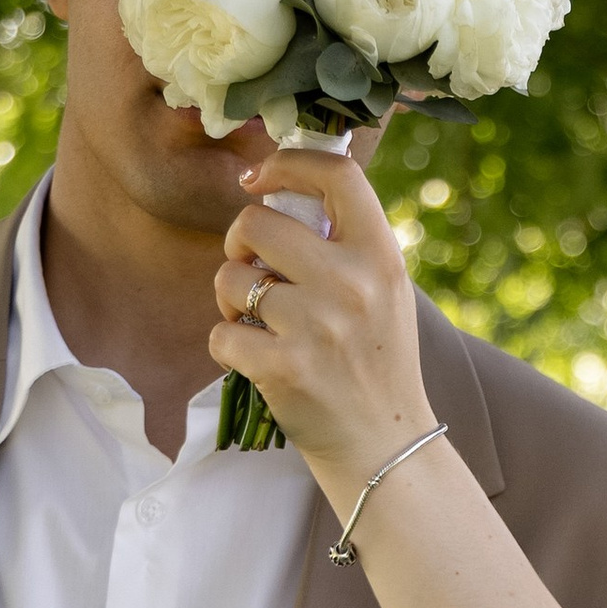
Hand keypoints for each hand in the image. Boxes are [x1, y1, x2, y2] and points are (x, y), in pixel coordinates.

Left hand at [212, 144, 436, 514]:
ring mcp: (317, 326)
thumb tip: (278, 189)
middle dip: (240, 242)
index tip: (260, 179)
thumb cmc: (375, 359)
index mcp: (381, 255)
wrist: (384, 444)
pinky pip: (221, 334)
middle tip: (253, 269)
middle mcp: (352, 284)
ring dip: (230, 298)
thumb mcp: (385, 290)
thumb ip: (345, 241)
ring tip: (257, 320)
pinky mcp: (283, 368)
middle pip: (257, 222)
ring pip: (230, 278)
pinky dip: (228, 346)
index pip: (337, 174)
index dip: (288, 163)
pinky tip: (254, 357)